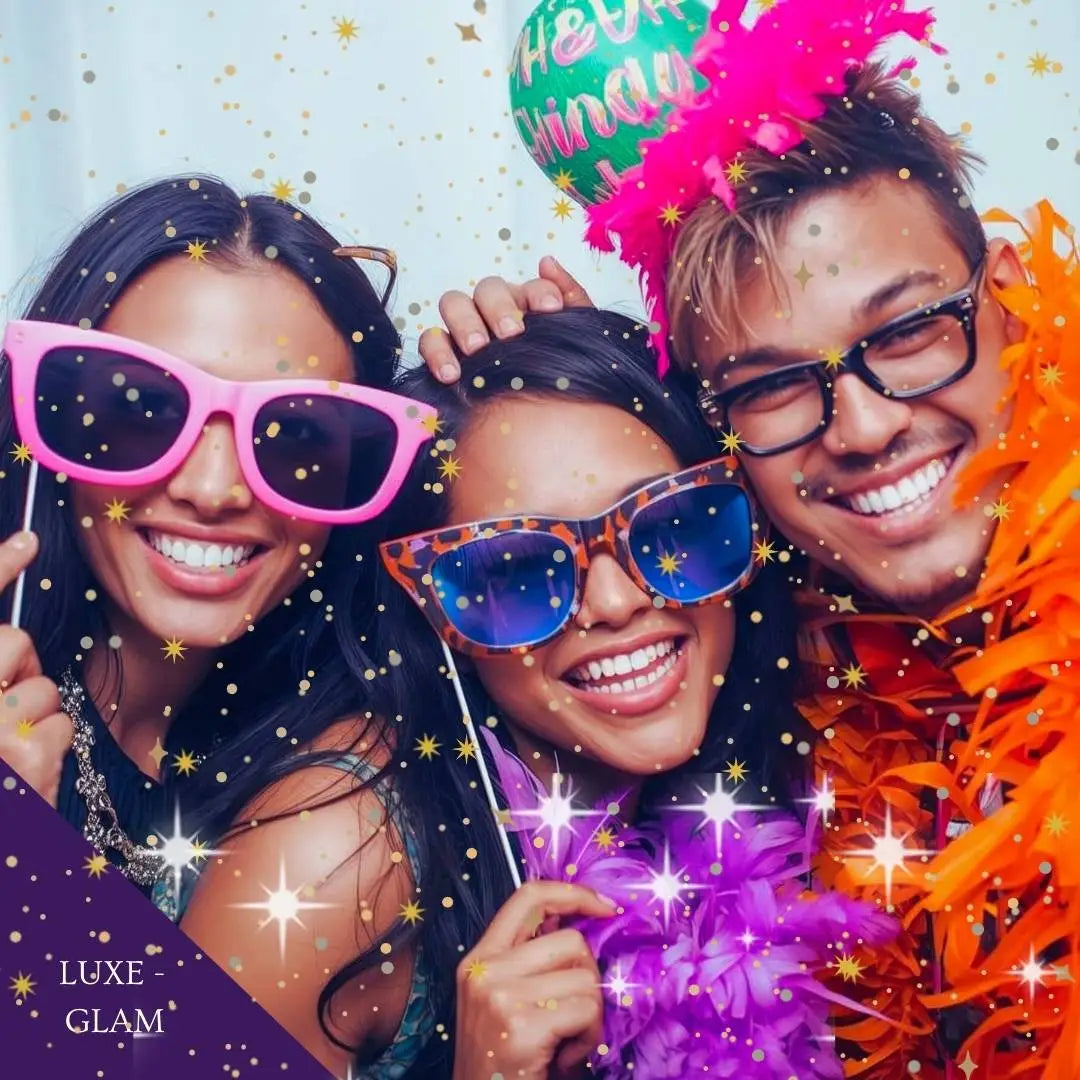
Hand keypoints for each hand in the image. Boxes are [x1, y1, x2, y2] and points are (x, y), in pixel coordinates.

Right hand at [0, 532, 72, 806]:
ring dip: (38, 717)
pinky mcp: (25, 756)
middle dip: (20, 665)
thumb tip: (16, 647)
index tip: (28, 539)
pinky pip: (63, 723)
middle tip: (8, 708)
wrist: (5, 859)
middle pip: (12, 641)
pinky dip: (55, 747)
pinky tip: (32, 777)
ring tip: (13, 756)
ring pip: (43, 687)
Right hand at [421, 256, 594, 383]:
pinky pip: (430, 340)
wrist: (539, 429)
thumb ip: (572, 300)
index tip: (551, 310)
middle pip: (487, 288)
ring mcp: (465, 332)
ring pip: (453, 303)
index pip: (530, 286)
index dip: (539, 293)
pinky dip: (437, 351)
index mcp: (528, 307)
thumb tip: (547, 262)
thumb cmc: (556, 380)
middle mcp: (494, 313)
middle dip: (499, 307)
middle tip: (511, 334)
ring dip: (465, 322)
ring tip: (477, 349)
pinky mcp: (442, 355)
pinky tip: (451, 374)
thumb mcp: (575, 343)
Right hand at [451, 880, 613, 1079]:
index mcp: (480, 958)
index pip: (528, 896)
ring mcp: (500, 996)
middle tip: (575, 1014)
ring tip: (567, 1040)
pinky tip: (566, 1057)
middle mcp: (485, 970)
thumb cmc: (504, 1060)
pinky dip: (589, 1037)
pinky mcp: (522, 1026)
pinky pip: (587, 1010)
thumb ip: (531, 960)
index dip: (572, 893)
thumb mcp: (504, 1000)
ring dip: (592, 1014)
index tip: (605, 907)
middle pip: (571, 940)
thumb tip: (579, 922)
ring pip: (586, 977)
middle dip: (589, 977)